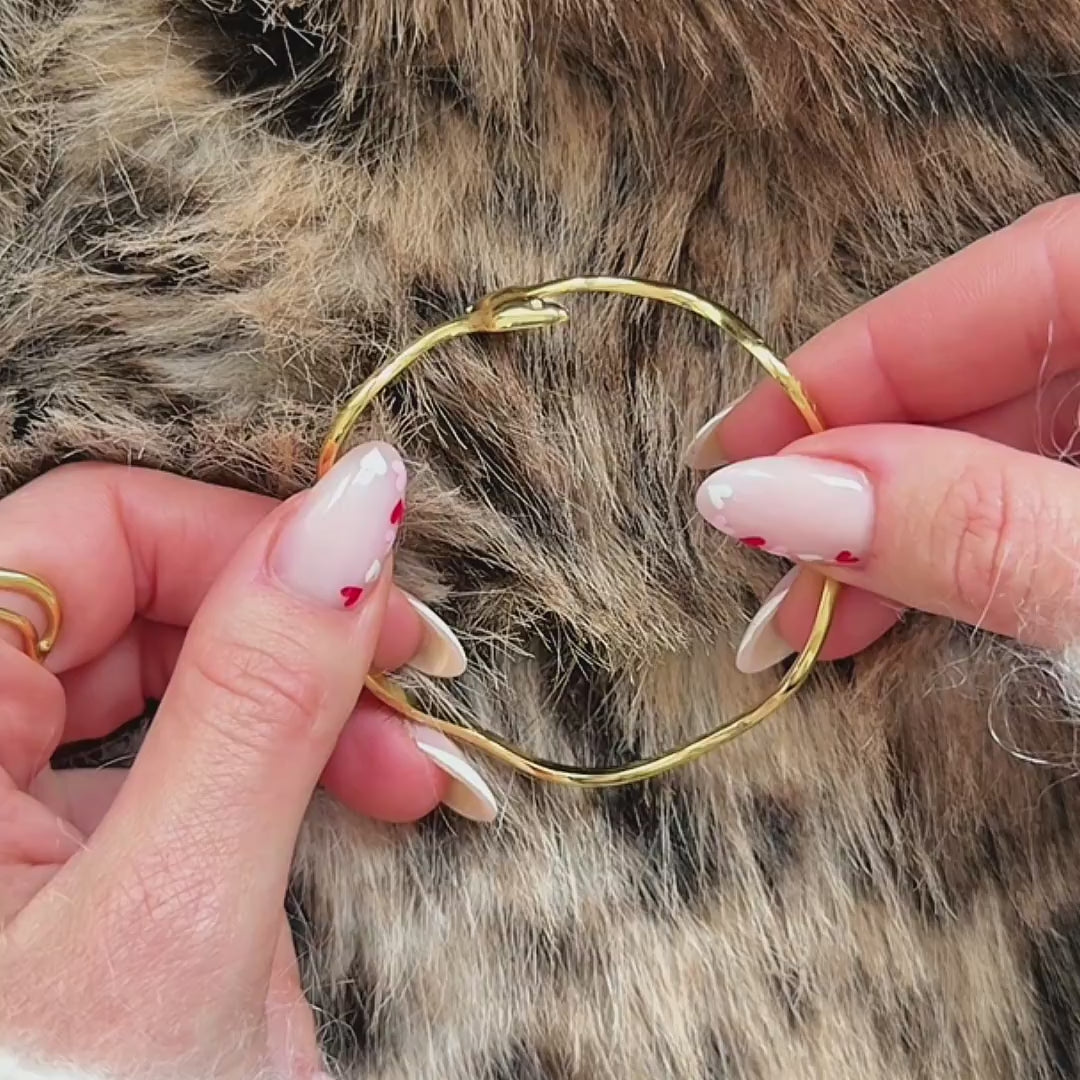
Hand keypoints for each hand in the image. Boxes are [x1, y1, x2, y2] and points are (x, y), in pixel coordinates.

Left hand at [0, 443, 494, 1079]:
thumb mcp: (175, 926)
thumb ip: (261, 699)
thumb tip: (360, 499)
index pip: (92, 532)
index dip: (248, 539)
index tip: (384, 582)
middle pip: (147, 593)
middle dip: (302, 626)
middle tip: (420, 677)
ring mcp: (20, 802)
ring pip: (185, 665)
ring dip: (321, 696)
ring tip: (422, 767)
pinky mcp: (89, 850)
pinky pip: (201, 745)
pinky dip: (301, 758)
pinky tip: (384, 791)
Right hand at [683, 194, 1079, 670]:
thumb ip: (976, 526)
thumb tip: (765, 495)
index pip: (989, 290)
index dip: (843, 371)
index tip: (727, 449)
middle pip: (980, 372)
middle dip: (855, 473)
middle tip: (752, 549)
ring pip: (998, 446)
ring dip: (890, 534)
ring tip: (804, 619)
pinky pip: (1030, 498)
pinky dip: (956, 555)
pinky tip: (884, 605)